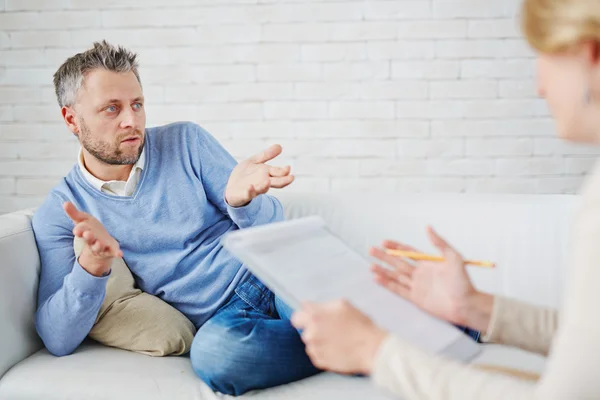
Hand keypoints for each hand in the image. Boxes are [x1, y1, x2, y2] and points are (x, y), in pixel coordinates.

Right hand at [63, 202, 122, 276]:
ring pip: (99, 247)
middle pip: (89, 240)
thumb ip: (74, 213)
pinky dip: (116, 253)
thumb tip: (65, 203)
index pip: (81, 231)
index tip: (77, 230)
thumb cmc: (90, 230)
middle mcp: (92, 241)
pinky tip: (120, 254)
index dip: (79, 230)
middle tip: (87, 234)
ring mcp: (102, 246)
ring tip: (100, 243)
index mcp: (84, 233)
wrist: (100, 244)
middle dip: (88, 237)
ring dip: (99, 245)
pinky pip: (113, 252)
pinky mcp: (111, 250)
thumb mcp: (83, 220)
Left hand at [225, 144, 293, 207]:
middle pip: (275, 182)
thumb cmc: (245, 175)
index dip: (284, 171)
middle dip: (283, 181)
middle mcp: (263, 182)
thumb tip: (280, 146)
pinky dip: (250, 192)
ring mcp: (254, 189)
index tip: (288, 168)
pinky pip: (248, 194)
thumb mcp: (254, 161)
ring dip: (265, 186)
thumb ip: (266, 155)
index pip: (278, 173)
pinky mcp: (244, 194)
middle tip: (291, 178)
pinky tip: (250, 187)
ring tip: (268, 182)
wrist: (231, 188)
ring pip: (262, 189)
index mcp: (266, 174)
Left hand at [291, 300, 388, 374]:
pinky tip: (337, 348)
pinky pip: (316, 354)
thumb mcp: (342, 305)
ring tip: (336, 340)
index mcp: (315, 316)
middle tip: (330, 329)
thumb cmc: (360, 326)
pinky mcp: (319, 361)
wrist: (371, 348)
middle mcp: (311, 332)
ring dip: (319, 341)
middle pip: (304, 330)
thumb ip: (322, 305)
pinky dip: (324, 352)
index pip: (296, 316)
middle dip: (314, 328)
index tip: (311, 319)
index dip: (304, 316)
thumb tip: (309, 306)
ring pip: (310, 342)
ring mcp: (314, 348)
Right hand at [370, 227, 491, 331]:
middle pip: (398, 263)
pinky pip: (398, 289)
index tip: (384, 242)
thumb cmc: (463, 282)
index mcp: (427, 263)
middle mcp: (420, 273)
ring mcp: (417, 286)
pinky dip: (387, 284)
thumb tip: (428, 227)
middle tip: (371, 250)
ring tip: (370, 265)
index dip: (396, 247)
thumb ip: (440, 243)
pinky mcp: (415, 298)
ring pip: (395, 276)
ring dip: (383, 270)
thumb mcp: (454, 258)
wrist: (466, 304)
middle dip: (384, 257)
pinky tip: (377, 279)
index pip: (408, 252)